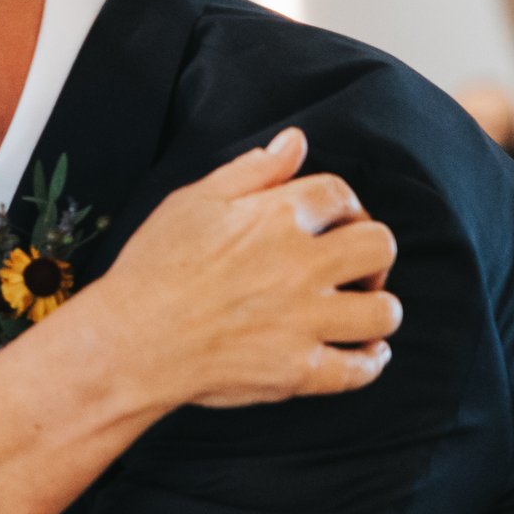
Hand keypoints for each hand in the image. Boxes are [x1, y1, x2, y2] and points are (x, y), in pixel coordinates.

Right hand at [75, 128, 400, 409]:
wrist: (129, 341)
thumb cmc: (154, 267)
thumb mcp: (195, 201)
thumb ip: (251, 170)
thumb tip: (295, 142)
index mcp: (276, 218)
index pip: (340, 194)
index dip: (344, 204)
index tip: (333, 221)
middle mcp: (300, 267)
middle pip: (379, 246)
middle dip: (372, 252)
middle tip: (351, 266)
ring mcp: (303, 322)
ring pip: (384, 311)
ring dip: (378, 307)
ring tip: (357, 308)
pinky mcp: (298, 372)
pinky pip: (360, 369)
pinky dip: (370, 361)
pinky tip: (364, 352)